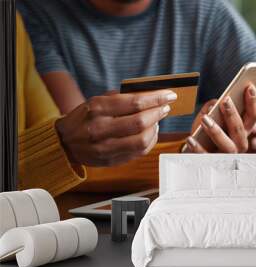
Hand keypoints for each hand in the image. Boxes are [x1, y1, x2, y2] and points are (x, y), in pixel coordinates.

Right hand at [56, 90, 176, 165]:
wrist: (65, 142)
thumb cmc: (84, 118)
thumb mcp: (96, 102)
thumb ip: (121, 98)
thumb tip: (151, 96)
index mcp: (97, 109)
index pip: (134, 103)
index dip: (156, 99)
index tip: (169, 95)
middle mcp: (100, 129)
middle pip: (140, 122)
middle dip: (158, 113)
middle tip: (165, 107)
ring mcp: (105, 147)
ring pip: (142, 140)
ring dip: (155, 128)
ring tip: (157, 120)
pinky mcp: (111, 160)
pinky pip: (139, 152)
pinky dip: (150, 141)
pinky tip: (150, 133)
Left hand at [186, 84, 255, 152]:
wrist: (196, 151)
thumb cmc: (207, 131)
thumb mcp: (211, 116)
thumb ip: (213, 106)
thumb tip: (214, 104)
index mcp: (244, 130)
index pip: (254, 116)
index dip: (253, 101)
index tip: (249, 87)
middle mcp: (240, 143)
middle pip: (240, 129)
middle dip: (233, 115)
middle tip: (225, 101)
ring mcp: (227, 155)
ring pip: (227, 145)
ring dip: (216, 131)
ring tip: (205, 119)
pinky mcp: (213, 164)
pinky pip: (206, 156)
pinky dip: (197, 147)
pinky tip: (190, 138)